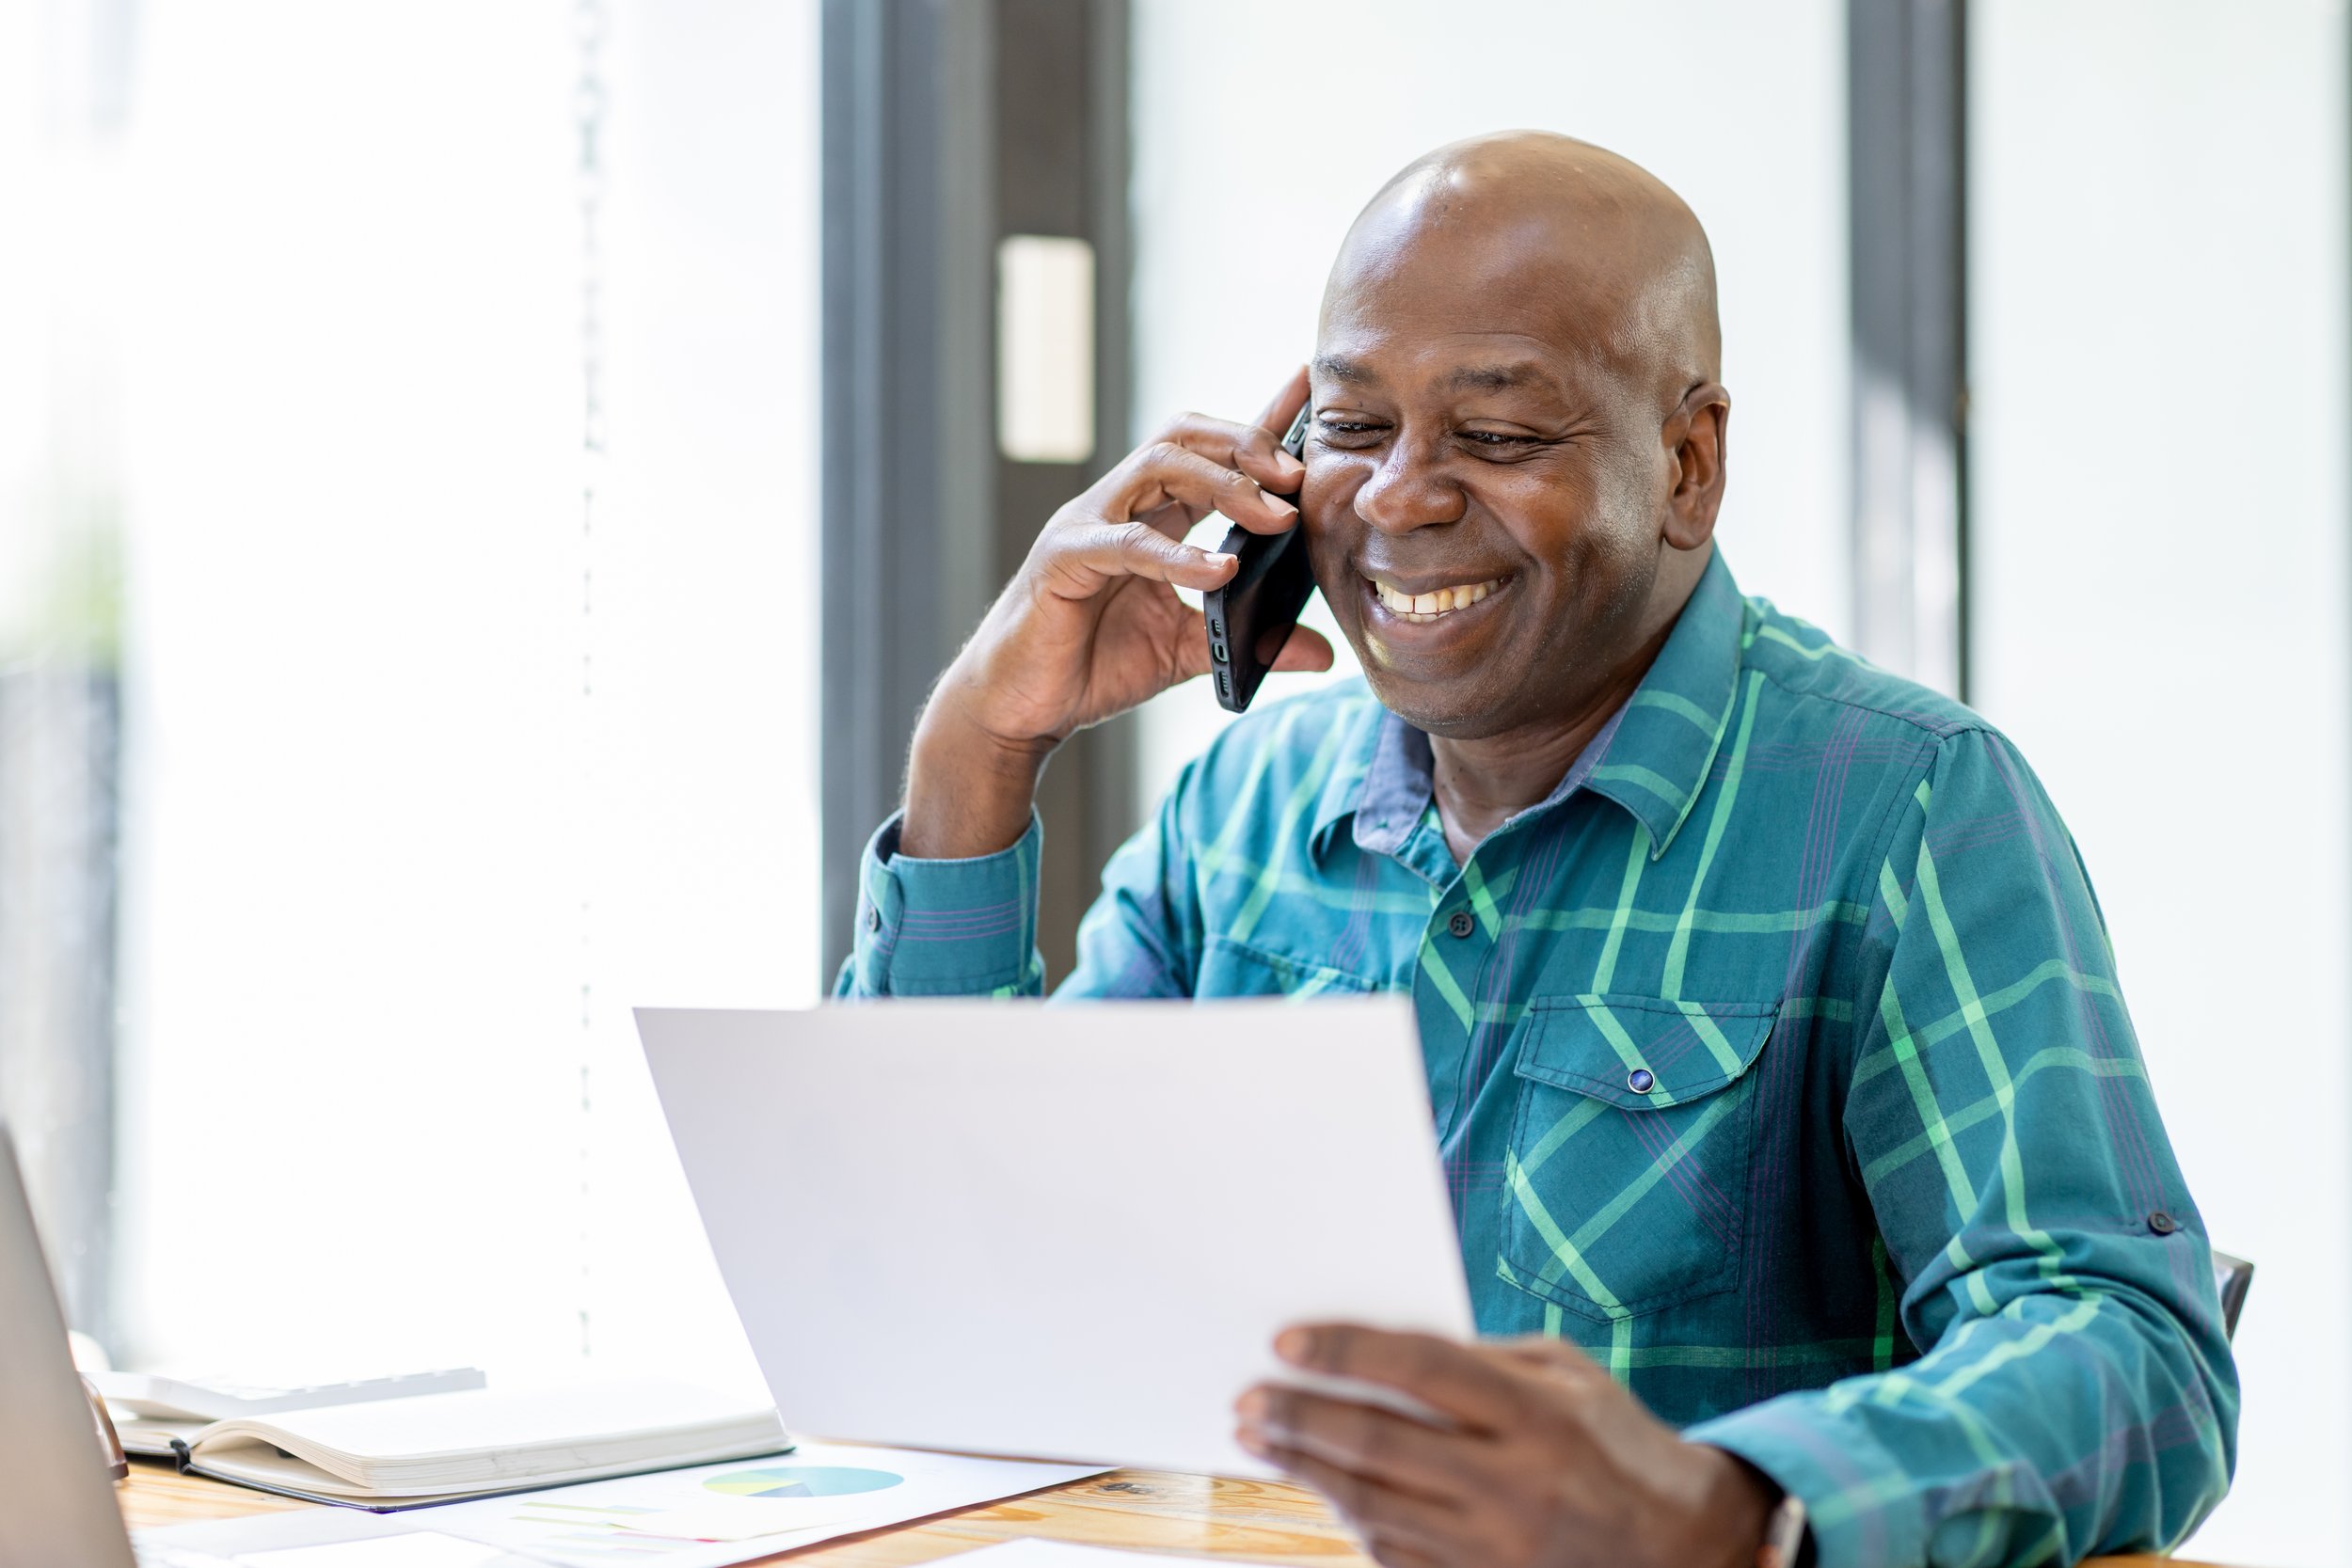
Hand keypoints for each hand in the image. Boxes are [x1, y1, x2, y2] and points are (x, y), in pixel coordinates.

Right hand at [902, 369, 1333, 858]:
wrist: (1019, 710)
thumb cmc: (1091, 667)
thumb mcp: (1188, 653)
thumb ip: (1250, 643)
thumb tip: (1323, 652)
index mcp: (1150, 516)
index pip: (1209, 451)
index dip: (1259, 419)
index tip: (1308, 390)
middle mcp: (1118, 506)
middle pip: (1184, 436)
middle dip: (1247, 442)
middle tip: (1300, 476)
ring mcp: (1087, 525)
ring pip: (1157, 466)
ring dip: (1224, 483)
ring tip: (1275, 516)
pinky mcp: (1062, 561)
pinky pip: (1126, 543)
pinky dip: (1177, 554)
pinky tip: (1219, 571)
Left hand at [1235, 1325, 1777, 1567]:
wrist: (1689, 1547)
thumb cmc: (1615, 1442)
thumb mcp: (1567, 1376)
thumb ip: (1481, 1360)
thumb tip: (1382, 1352)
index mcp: (1537, 1413)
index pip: (1420, 1368)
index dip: (1345, 1351)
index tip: (1287, 1341)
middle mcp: (1515, 1483)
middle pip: (1379, 1444)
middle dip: (1300, 1419)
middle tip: (1248, 1400)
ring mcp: (1499, 1547)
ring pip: (1373, 1507)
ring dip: (1307, 1472)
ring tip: (1262, 1439)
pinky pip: (1396, 1557)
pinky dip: (1352, 1522)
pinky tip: (1325, 1492)